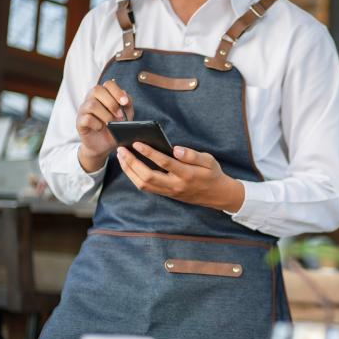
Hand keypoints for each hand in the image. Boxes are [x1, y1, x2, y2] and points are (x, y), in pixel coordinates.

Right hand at [76, 79, 133, 172]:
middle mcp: (91, 99)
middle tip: (120, 115)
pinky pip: (86, 118)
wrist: (105, 145)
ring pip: (92, 105)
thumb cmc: (115, 127)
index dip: (117, 91)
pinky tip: (101, 128)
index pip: (108, 84)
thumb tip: (125, 96)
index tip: (125, 102)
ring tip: (112, 124)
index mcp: (104, 94)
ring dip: (105, 115)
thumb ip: (127, 105)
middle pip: (97, 90)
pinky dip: (96, 124)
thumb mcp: (126, 116)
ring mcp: (84, 110)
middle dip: (111, 103)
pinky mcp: (79, 122)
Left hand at [116, 143, 244, 212]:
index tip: (137, 143)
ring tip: (121, 157)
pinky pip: (146, 188)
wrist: (217, 195)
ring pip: (143, 184)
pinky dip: (134, 177)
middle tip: (121, 150)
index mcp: (187, 174)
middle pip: (148, 176)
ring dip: (129, 171)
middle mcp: (176, 185)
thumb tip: (176, 149)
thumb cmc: (213, 174)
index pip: (164, 163)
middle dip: (131, 163)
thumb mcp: (209, 161)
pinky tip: (129, 166)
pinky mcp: (166, 194)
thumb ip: (192, 155)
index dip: (149, 153)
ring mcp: (170, 192)